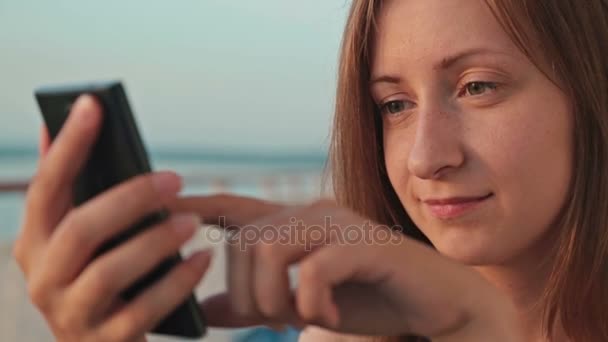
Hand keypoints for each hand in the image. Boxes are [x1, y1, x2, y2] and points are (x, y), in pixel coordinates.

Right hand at [13, 95, 212, 341]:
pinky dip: (177, 282)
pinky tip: (202, 259)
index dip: (69, 146)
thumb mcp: (82, 238)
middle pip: (80, 229)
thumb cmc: (102, 279)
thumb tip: (54, 125)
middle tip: (174, 178)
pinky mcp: (105, 341)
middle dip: (129, 198)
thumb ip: (73, 191)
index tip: (94, 103)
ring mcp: (70, 314)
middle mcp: (43, 278)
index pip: (46, 187)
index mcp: (35, 244)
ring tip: (192, 222)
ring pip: (109, 271)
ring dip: (155, 241)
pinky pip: (143, 311)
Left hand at [170, 195, 522, 340]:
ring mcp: (337, 225)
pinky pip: (313, 270)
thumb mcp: (299, 305)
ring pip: (270, 252)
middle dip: (247, 295)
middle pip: (243, 245)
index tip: (161, 203)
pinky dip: (313, 303)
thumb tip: (206, 307)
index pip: (234, 207)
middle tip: (279, 319)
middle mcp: (310, 213)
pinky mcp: (363, 245)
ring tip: (301, 317)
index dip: (197, 203)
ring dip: (274, 300)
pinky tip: (332, 316)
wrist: (430, 304)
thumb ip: (254, 302)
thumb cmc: (364, 298)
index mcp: (292, 223)